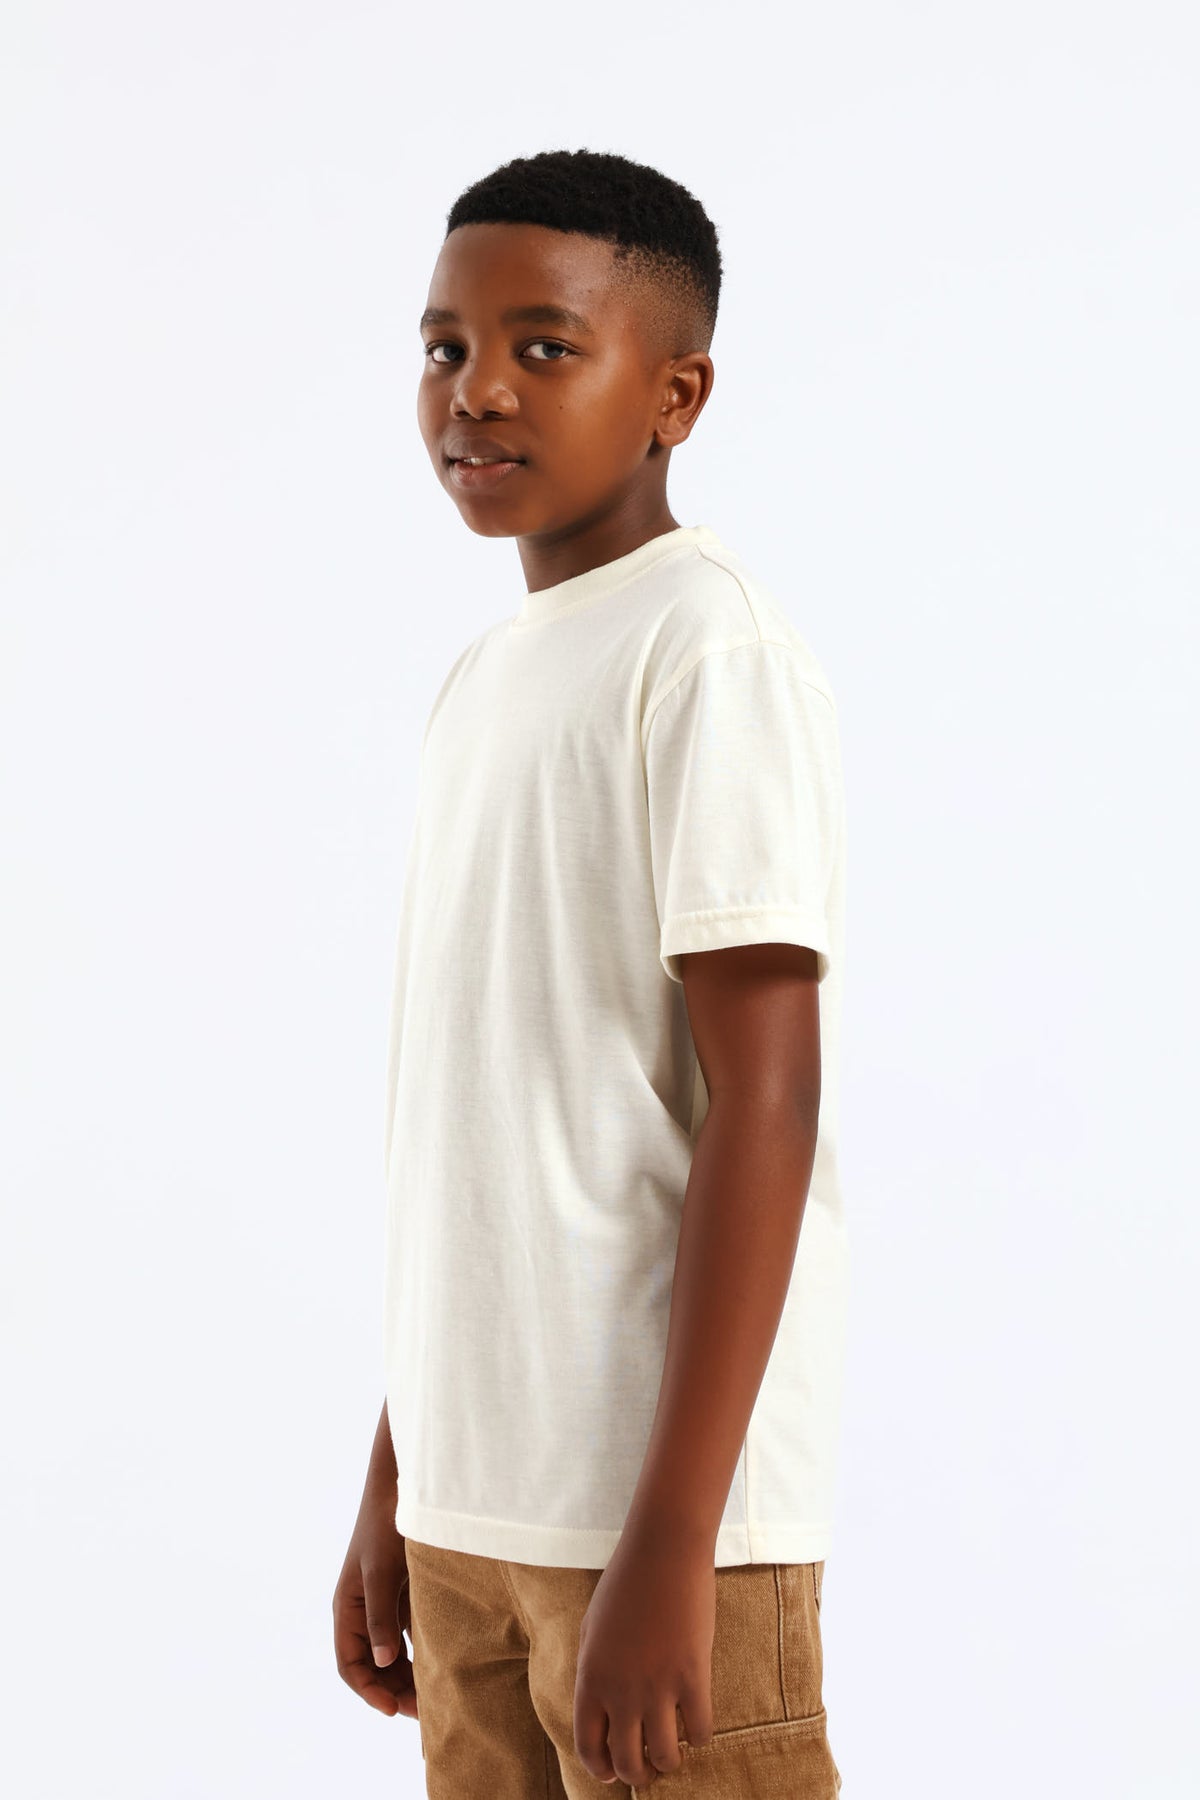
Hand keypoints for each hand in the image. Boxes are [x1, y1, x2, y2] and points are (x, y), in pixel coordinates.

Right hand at [333, 1486, 418, 1719]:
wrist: (405, 1484)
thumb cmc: (386, 1524)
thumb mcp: (382, 1571)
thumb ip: (380, 1616)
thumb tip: (383, 1662)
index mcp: (348, 1607)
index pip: (351, 1664)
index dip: (369, 1691)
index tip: (394, 1710)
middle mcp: (363, 1609)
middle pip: (373, 1664)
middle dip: (393, 1690)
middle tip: (424, 1712)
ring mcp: (384, 1602)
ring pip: (392, 1653)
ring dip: (408, 1675)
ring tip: (434, 1698)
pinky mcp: (405, 1593)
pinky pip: (409, 1633)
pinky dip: (421, 1652)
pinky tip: (442, 1665)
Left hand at [573, 1528, 714, 1785]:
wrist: (662, 1551)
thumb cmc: (625, 1583)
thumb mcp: (591, 1628)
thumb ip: (593, 1671)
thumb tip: (603, 1709)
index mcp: (590, 1678)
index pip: (588, 1746)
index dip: (601, 1769)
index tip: (612, 1773)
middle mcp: (620, 1690)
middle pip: (628, 1762)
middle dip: (638, 1773)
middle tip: (647, 1766)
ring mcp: (658, 1686)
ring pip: (665, 1756)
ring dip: (669, 1761)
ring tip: (673, 1750)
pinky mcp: (693, 1676)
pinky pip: (700, 1731)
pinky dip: (699, 1737)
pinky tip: (697, 1726)